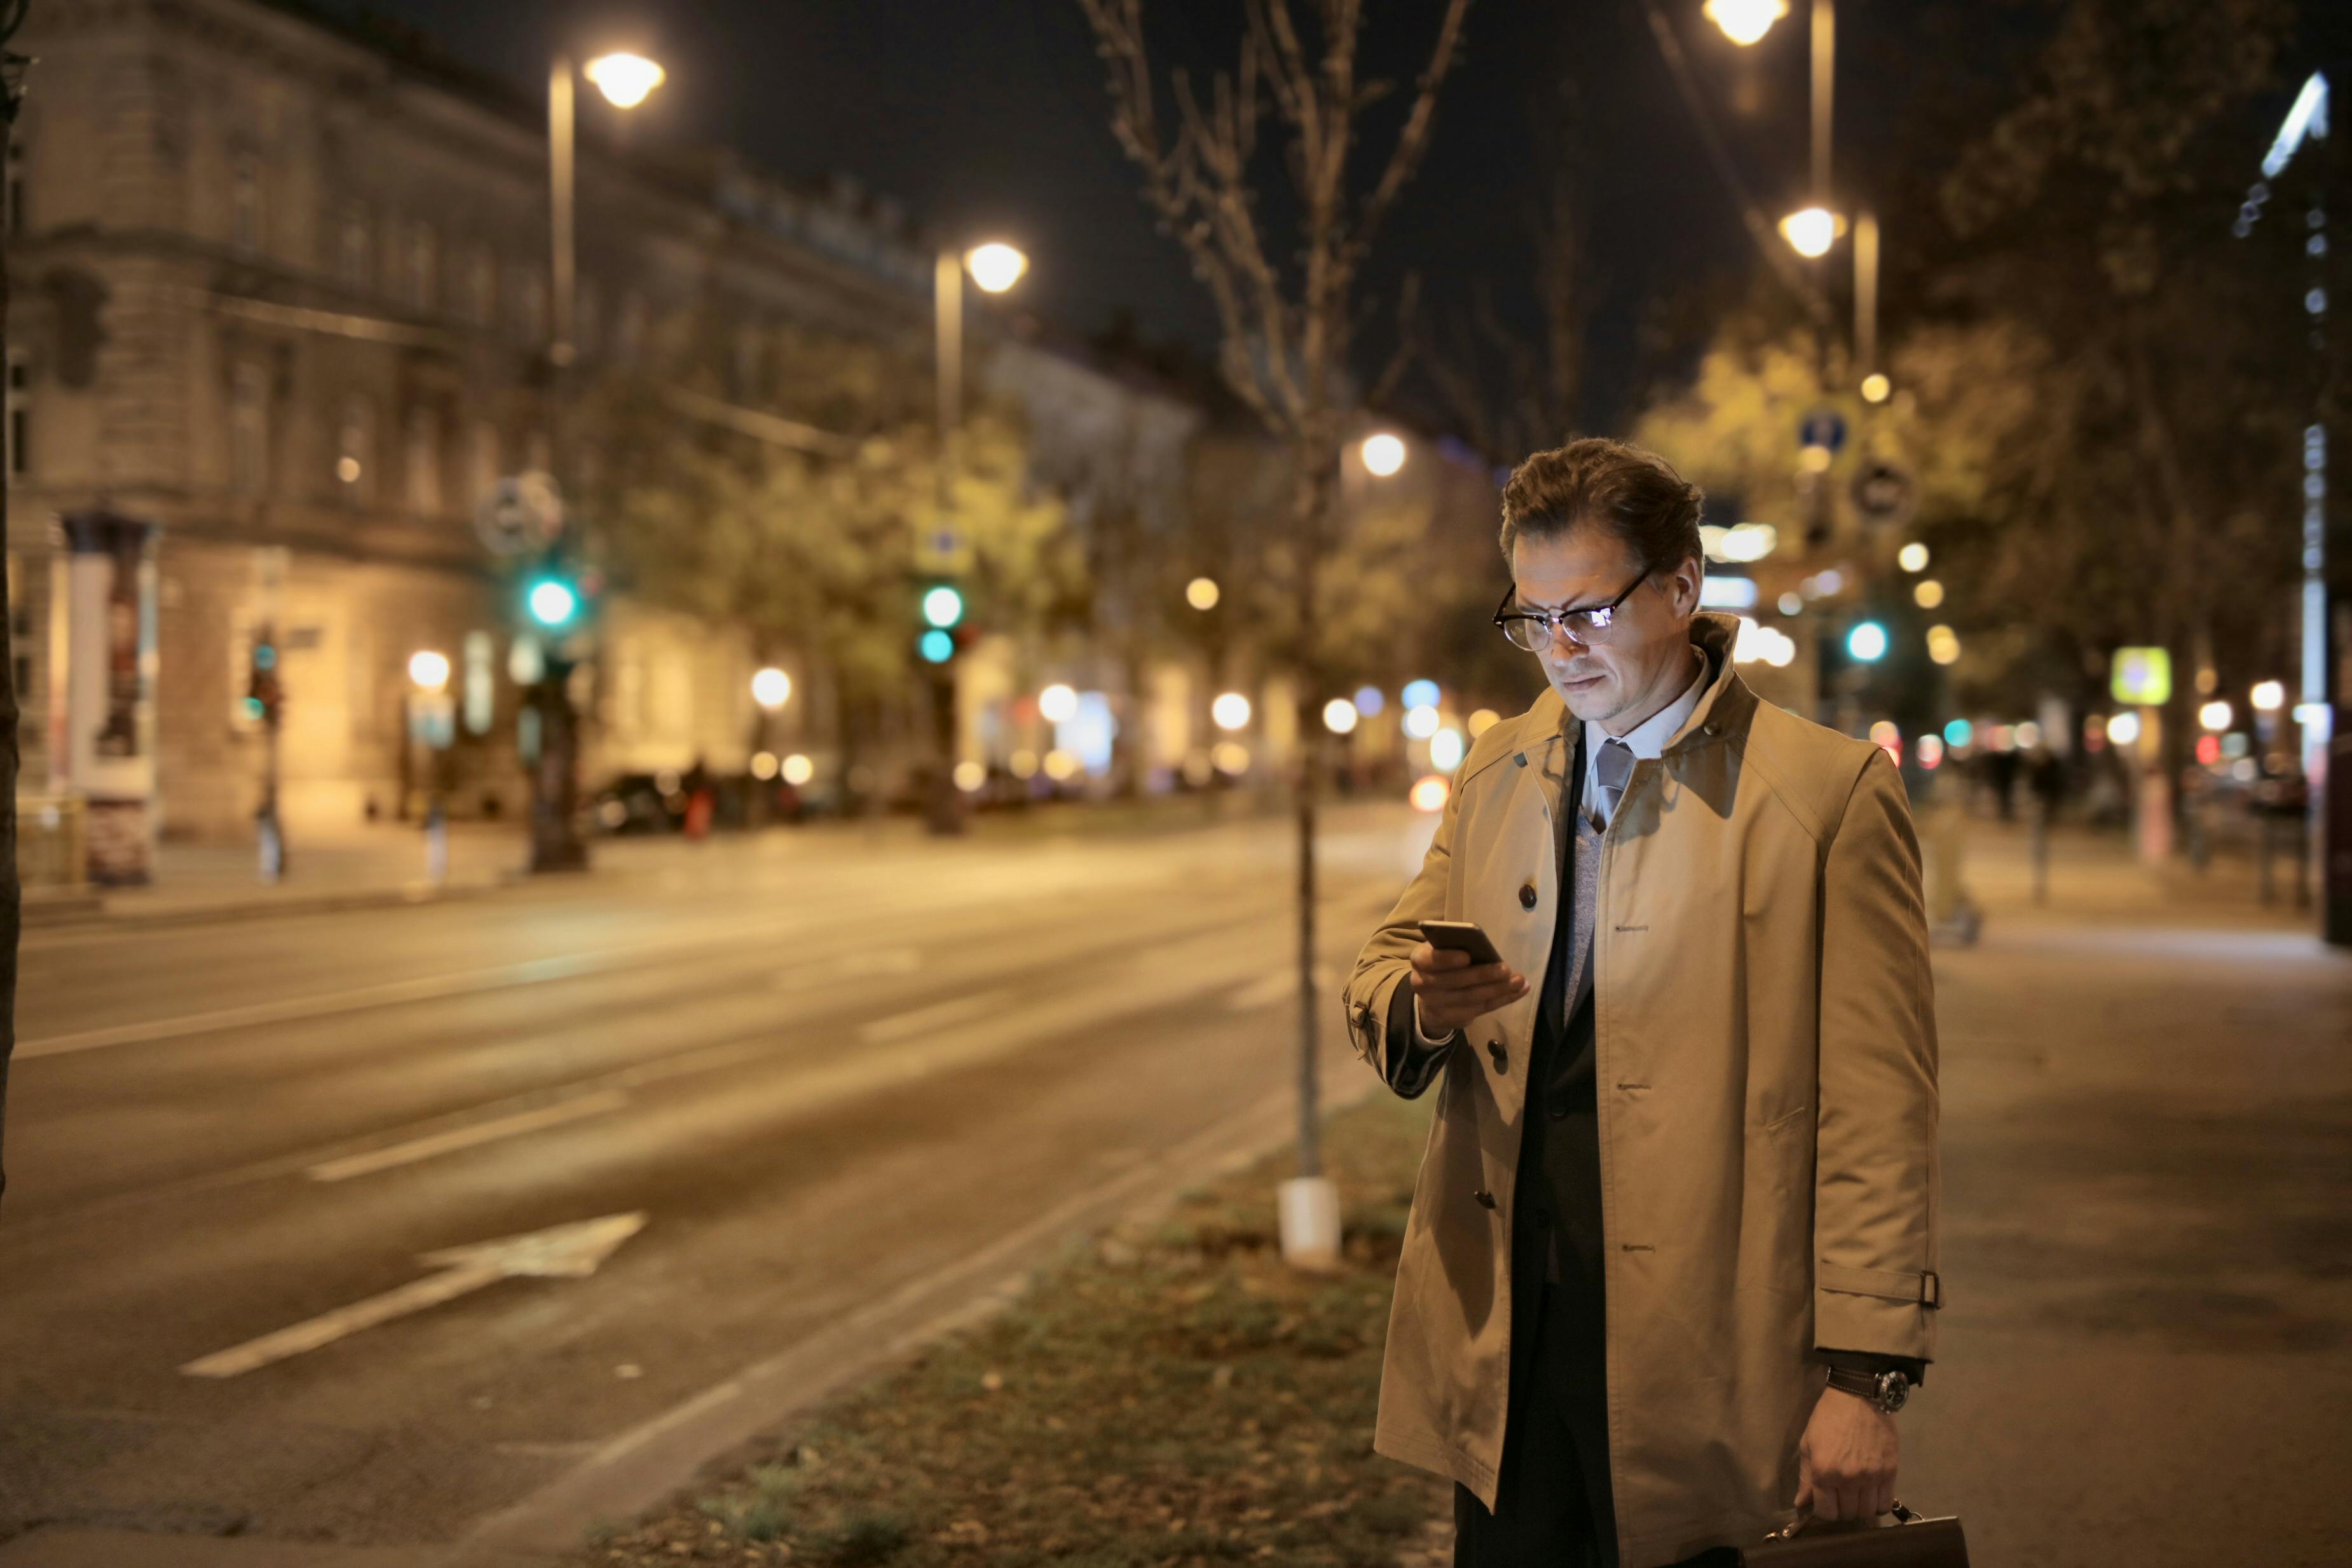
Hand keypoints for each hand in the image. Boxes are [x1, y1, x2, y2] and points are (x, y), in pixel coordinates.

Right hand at [1407, 941, 1527, 1036]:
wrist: (1433, 997)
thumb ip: (1457, 947)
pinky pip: (1480, 1009)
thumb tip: (1484, 947)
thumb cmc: (1445, 965)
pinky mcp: (1453, 1019)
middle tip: (1505, 969)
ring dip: (1498, 989)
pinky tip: (1519, 991)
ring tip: (1519, 981)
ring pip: (1471, 998)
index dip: (1446, 959)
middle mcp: (1423, 984)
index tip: (1467, 956)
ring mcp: (1437, 1005)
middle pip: (1454, 981)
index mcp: (1420, 960)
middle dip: (1482, 975)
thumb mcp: (1445, 951)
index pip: (1428, 960)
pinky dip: (1502, 1000)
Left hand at [1795, 1386, 1898, 1522]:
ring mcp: (1871, 1477)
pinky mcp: (1890, 1472)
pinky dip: (1877, 1504)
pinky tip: (1871, 1495)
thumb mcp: (1808, 1443)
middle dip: (1841, 1509)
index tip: (1824, 1502)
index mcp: (1824, 1472)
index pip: (1826, 1512)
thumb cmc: (1828, 1417)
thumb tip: (1801, 1503)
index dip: (1823, 1511)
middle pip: (1847, 1514)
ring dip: (1859, 1508)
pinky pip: (1885, 1503)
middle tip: (1840, 1496)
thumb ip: (1805, 1477)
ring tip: (1856, 1496)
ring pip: (1866, 1512)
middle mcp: (1848, 1479)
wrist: (1859, 1397)